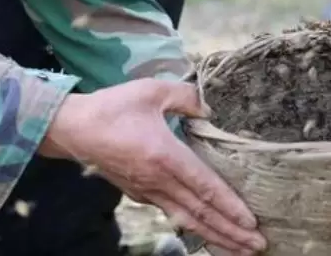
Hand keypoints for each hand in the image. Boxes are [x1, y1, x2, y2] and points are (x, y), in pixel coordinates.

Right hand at [40, 78, 266, 254]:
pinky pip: (172, 214)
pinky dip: (193, 228)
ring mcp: (148, 191)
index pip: (204, 186)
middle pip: (201, 212)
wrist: (72, 129)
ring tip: (239, 248)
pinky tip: (207, 233)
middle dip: (231, 231)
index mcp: (164, 156)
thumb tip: (209, 108)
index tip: (251, 221)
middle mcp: (158, 181)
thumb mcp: (150, 91)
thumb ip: (185, 97)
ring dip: (216, 236)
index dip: (230, 205)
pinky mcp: (140, 194)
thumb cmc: (111, 108)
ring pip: (188, 220)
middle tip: (258, 245)